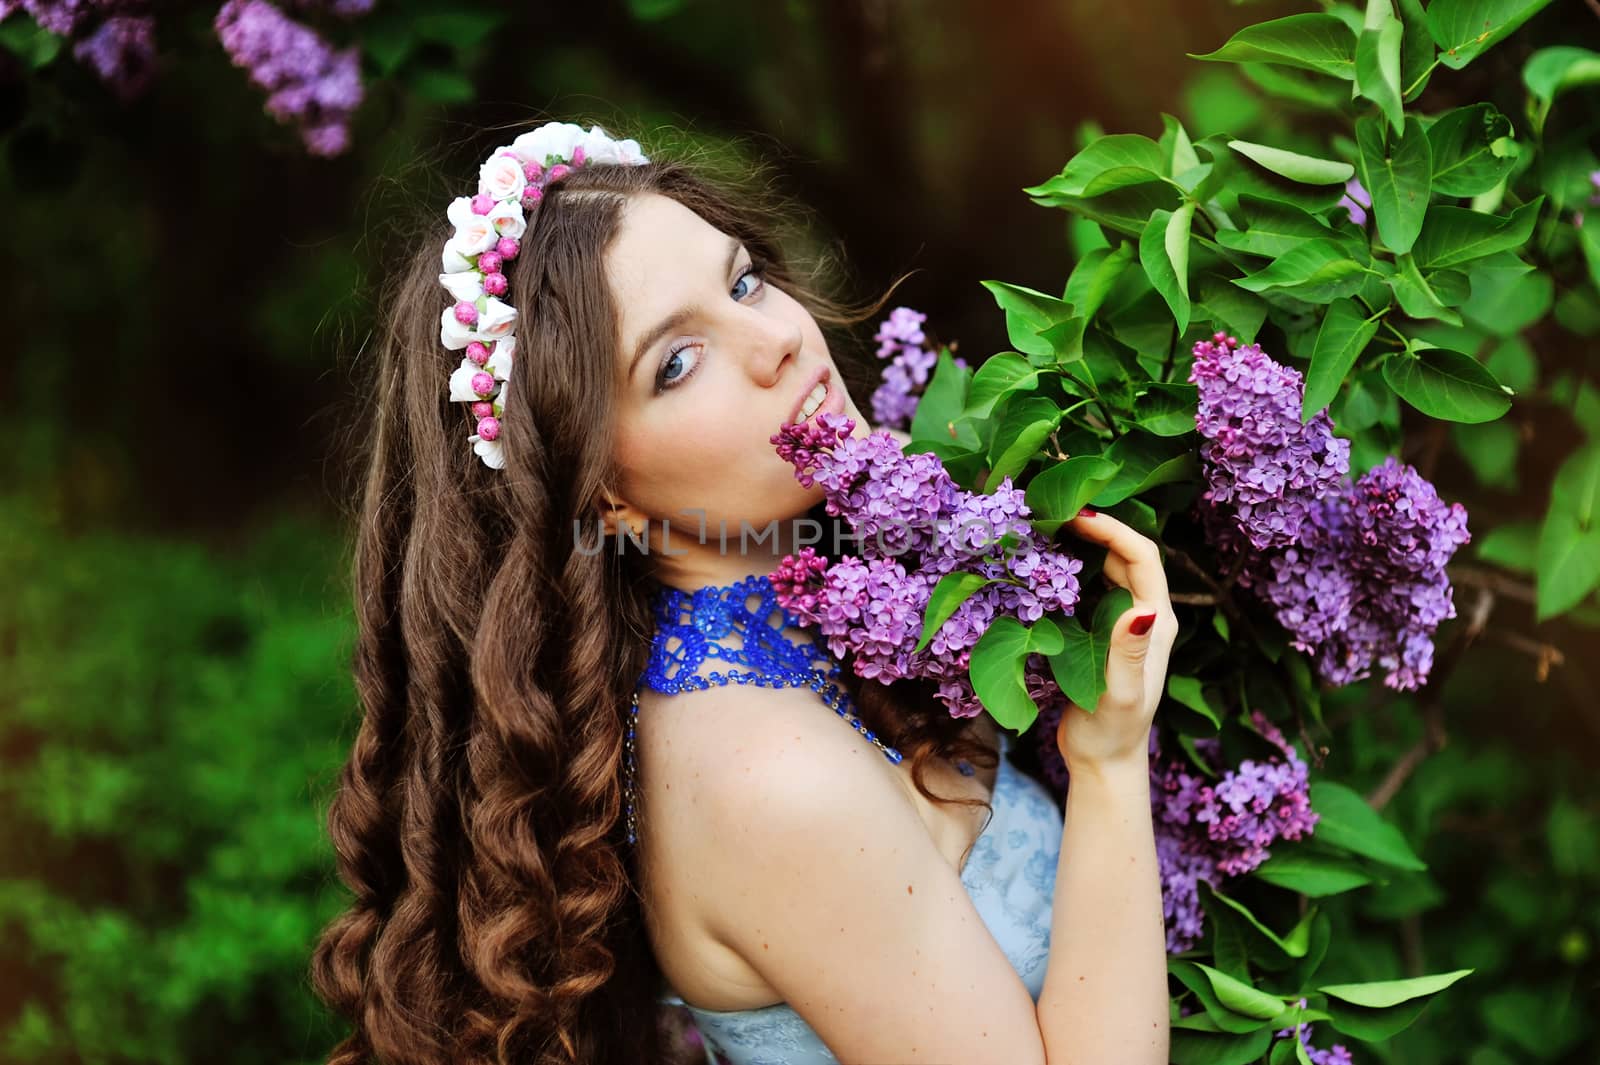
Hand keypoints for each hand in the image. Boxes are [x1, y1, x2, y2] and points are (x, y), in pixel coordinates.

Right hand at [1053, 507, 1177, 772]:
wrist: (1103, 760)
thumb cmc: (1113, 731)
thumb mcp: (1121, 693)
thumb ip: (1129, 652)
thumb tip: (1141, 609)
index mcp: (1156, 622)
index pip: (1143, 557)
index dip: (1114, 530)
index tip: (1077, 515)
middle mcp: (1145, 615)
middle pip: (1127, 554)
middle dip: (1098, 527)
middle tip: (1056, 511)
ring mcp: (1122, 623)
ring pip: (1109, 568)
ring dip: (1085, 544)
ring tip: (1049, 527)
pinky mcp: (1101, 633)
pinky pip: (1091, 588)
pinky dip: (1072, 568)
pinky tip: (1045, 564)